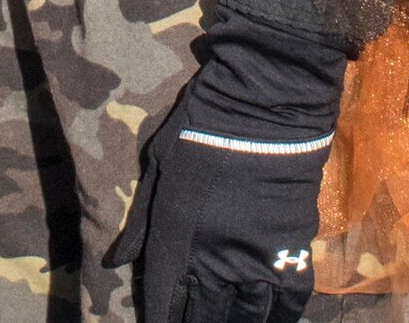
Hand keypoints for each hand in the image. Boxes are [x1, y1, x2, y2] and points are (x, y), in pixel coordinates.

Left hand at [116, 103, 323, 322]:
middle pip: (206, 316)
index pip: (164, 300)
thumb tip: (115, 263)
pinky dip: (279, 317)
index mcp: (177, 239)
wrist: (262, 107)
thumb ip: (140, 224)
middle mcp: (215, 261)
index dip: (161, 319)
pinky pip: (288, 302)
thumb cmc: (202, 128)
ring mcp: (256, 260)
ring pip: (247, 316)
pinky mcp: (293, 251)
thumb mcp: (159, 167)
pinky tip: (270, 320)